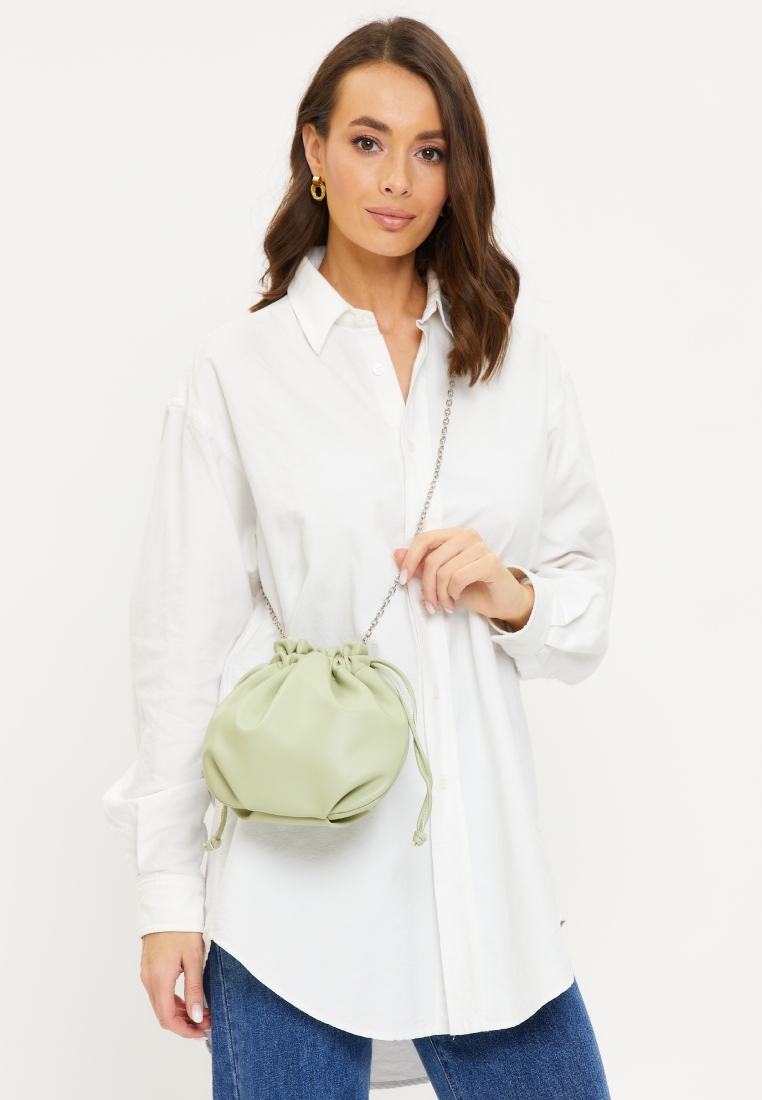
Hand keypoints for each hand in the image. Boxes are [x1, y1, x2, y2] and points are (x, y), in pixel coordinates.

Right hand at [140, 931, 210, 1038]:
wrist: (168, 904)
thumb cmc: (182, 928)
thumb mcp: (194, 958)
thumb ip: (194, 989)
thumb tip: (196, 1017)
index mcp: (159, 979)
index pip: (167, 1018)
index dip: (185, 1030)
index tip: (202, 1031)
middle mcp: (149, 979)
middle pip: (163, 1013)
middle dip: (185, 1023)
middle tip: (207, 1021)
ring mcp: (147, 973)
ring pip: (160, 1004)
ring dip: (180, 1012)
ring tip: (202, 1010)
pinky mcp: (149, 967)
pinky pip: (159, 992)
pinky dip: (173, 1000)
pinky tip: (189, 998)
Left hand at [393, 527, 534, 629]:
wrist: (502, 602)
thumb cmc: (472, 588)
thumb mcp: (441, 578)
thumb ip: (422, 565)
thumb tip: (396, 553)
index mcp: (453, 535)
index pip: (423, 540)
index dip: (409, 560)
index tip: (403, 580)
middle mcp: (467, 536)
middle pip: (432, 560)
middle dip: (427, 587)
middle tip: (431, 603)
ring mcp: (480, 547)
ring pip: (444, 571)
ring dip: (441, 594)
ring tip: (447, 603)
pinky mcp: (489, 562)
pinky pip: (459, 577)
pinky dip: (454, 593)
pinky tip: (458, 598)